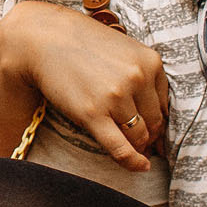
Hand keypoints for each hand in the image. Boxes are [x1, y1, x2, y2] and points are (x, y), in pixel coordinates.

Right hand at [0, 1, 167, 172]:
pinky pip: (120, 148)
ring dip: (138, 146)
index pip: (163, 104)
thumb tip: (158, 115)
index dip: (157, 120)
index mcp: (150, 62)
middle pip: (154, 122)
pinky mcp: (93, 114)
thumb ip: (143, 75)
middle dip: (149, 135)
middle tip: (141, 142)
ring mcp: (115, 97)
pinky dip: (133, 162)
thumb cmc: (83, 44)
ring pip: (139, 136)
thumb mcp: (124, 50)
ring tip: (132, 148)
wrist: (43, 39)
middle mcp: (137, 78)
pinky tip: (140, 167)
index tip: (150, 128)